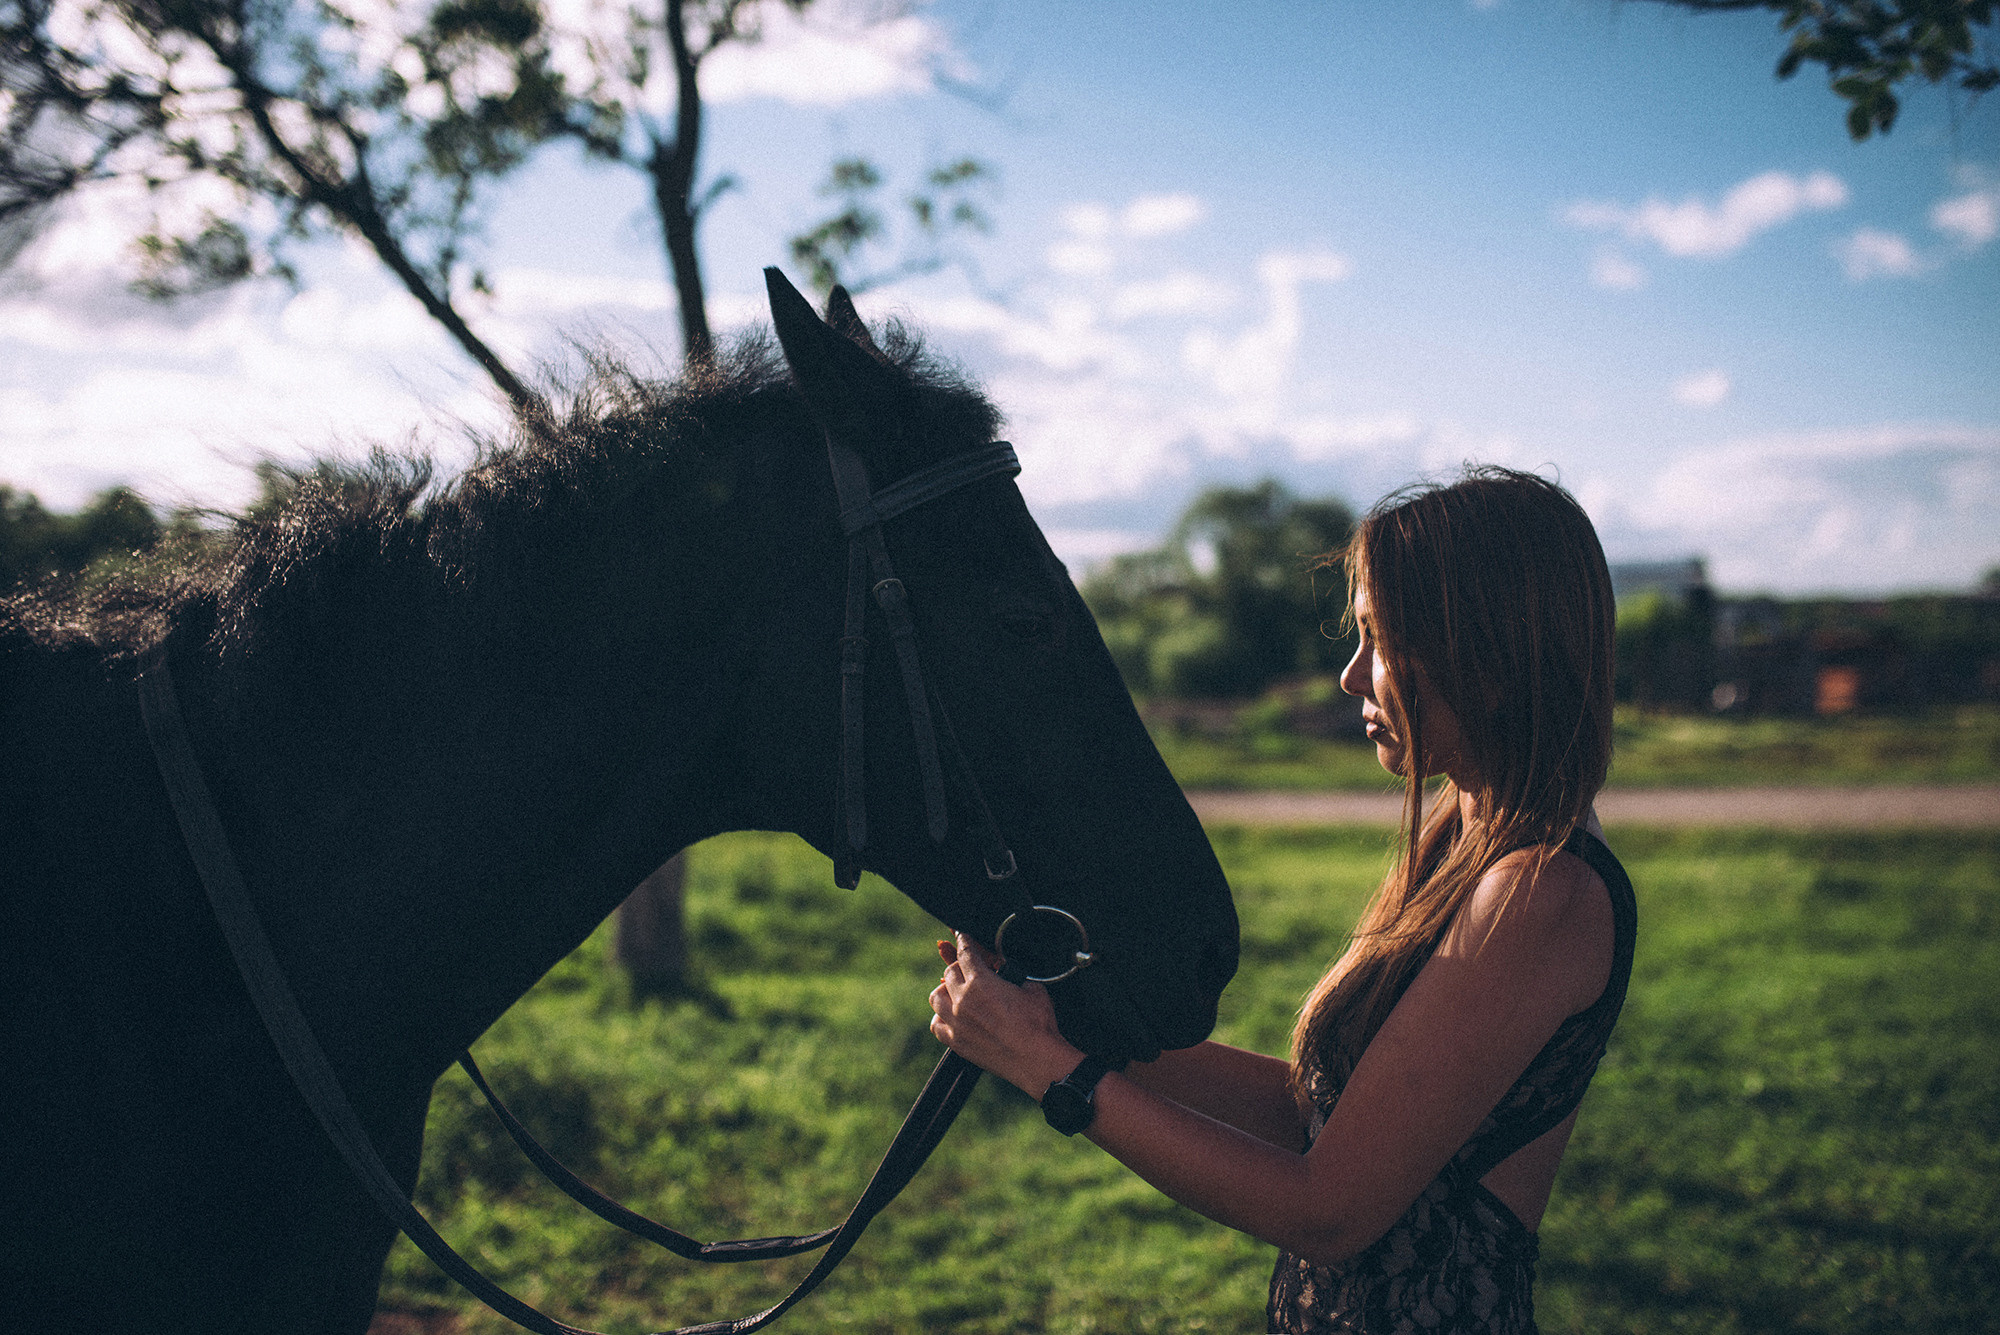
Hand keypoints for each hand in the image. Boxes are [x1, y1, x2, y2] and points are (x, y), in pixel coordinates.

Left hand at [930, 931, 1080, 1096]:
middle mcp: (963, 1001)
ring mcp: (957, 1023)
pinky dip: (942, 1017)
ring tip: (958, 991)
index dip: (964, 940)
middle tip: (971, 969)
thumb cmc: (1038, 1025)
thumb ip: (1014, 975)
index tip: (962, 936)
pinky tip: (952, 1016)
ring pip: (937, 997)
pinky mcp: (957, 1043)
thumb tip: (1006, 971)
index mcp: (981, 982)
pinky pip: (937, 1025)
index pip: (965, 953)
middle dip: (961, 966)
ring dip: (946, 990)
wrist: (1037, 1060)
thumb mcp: (1032, 988)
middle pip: (950, 973)